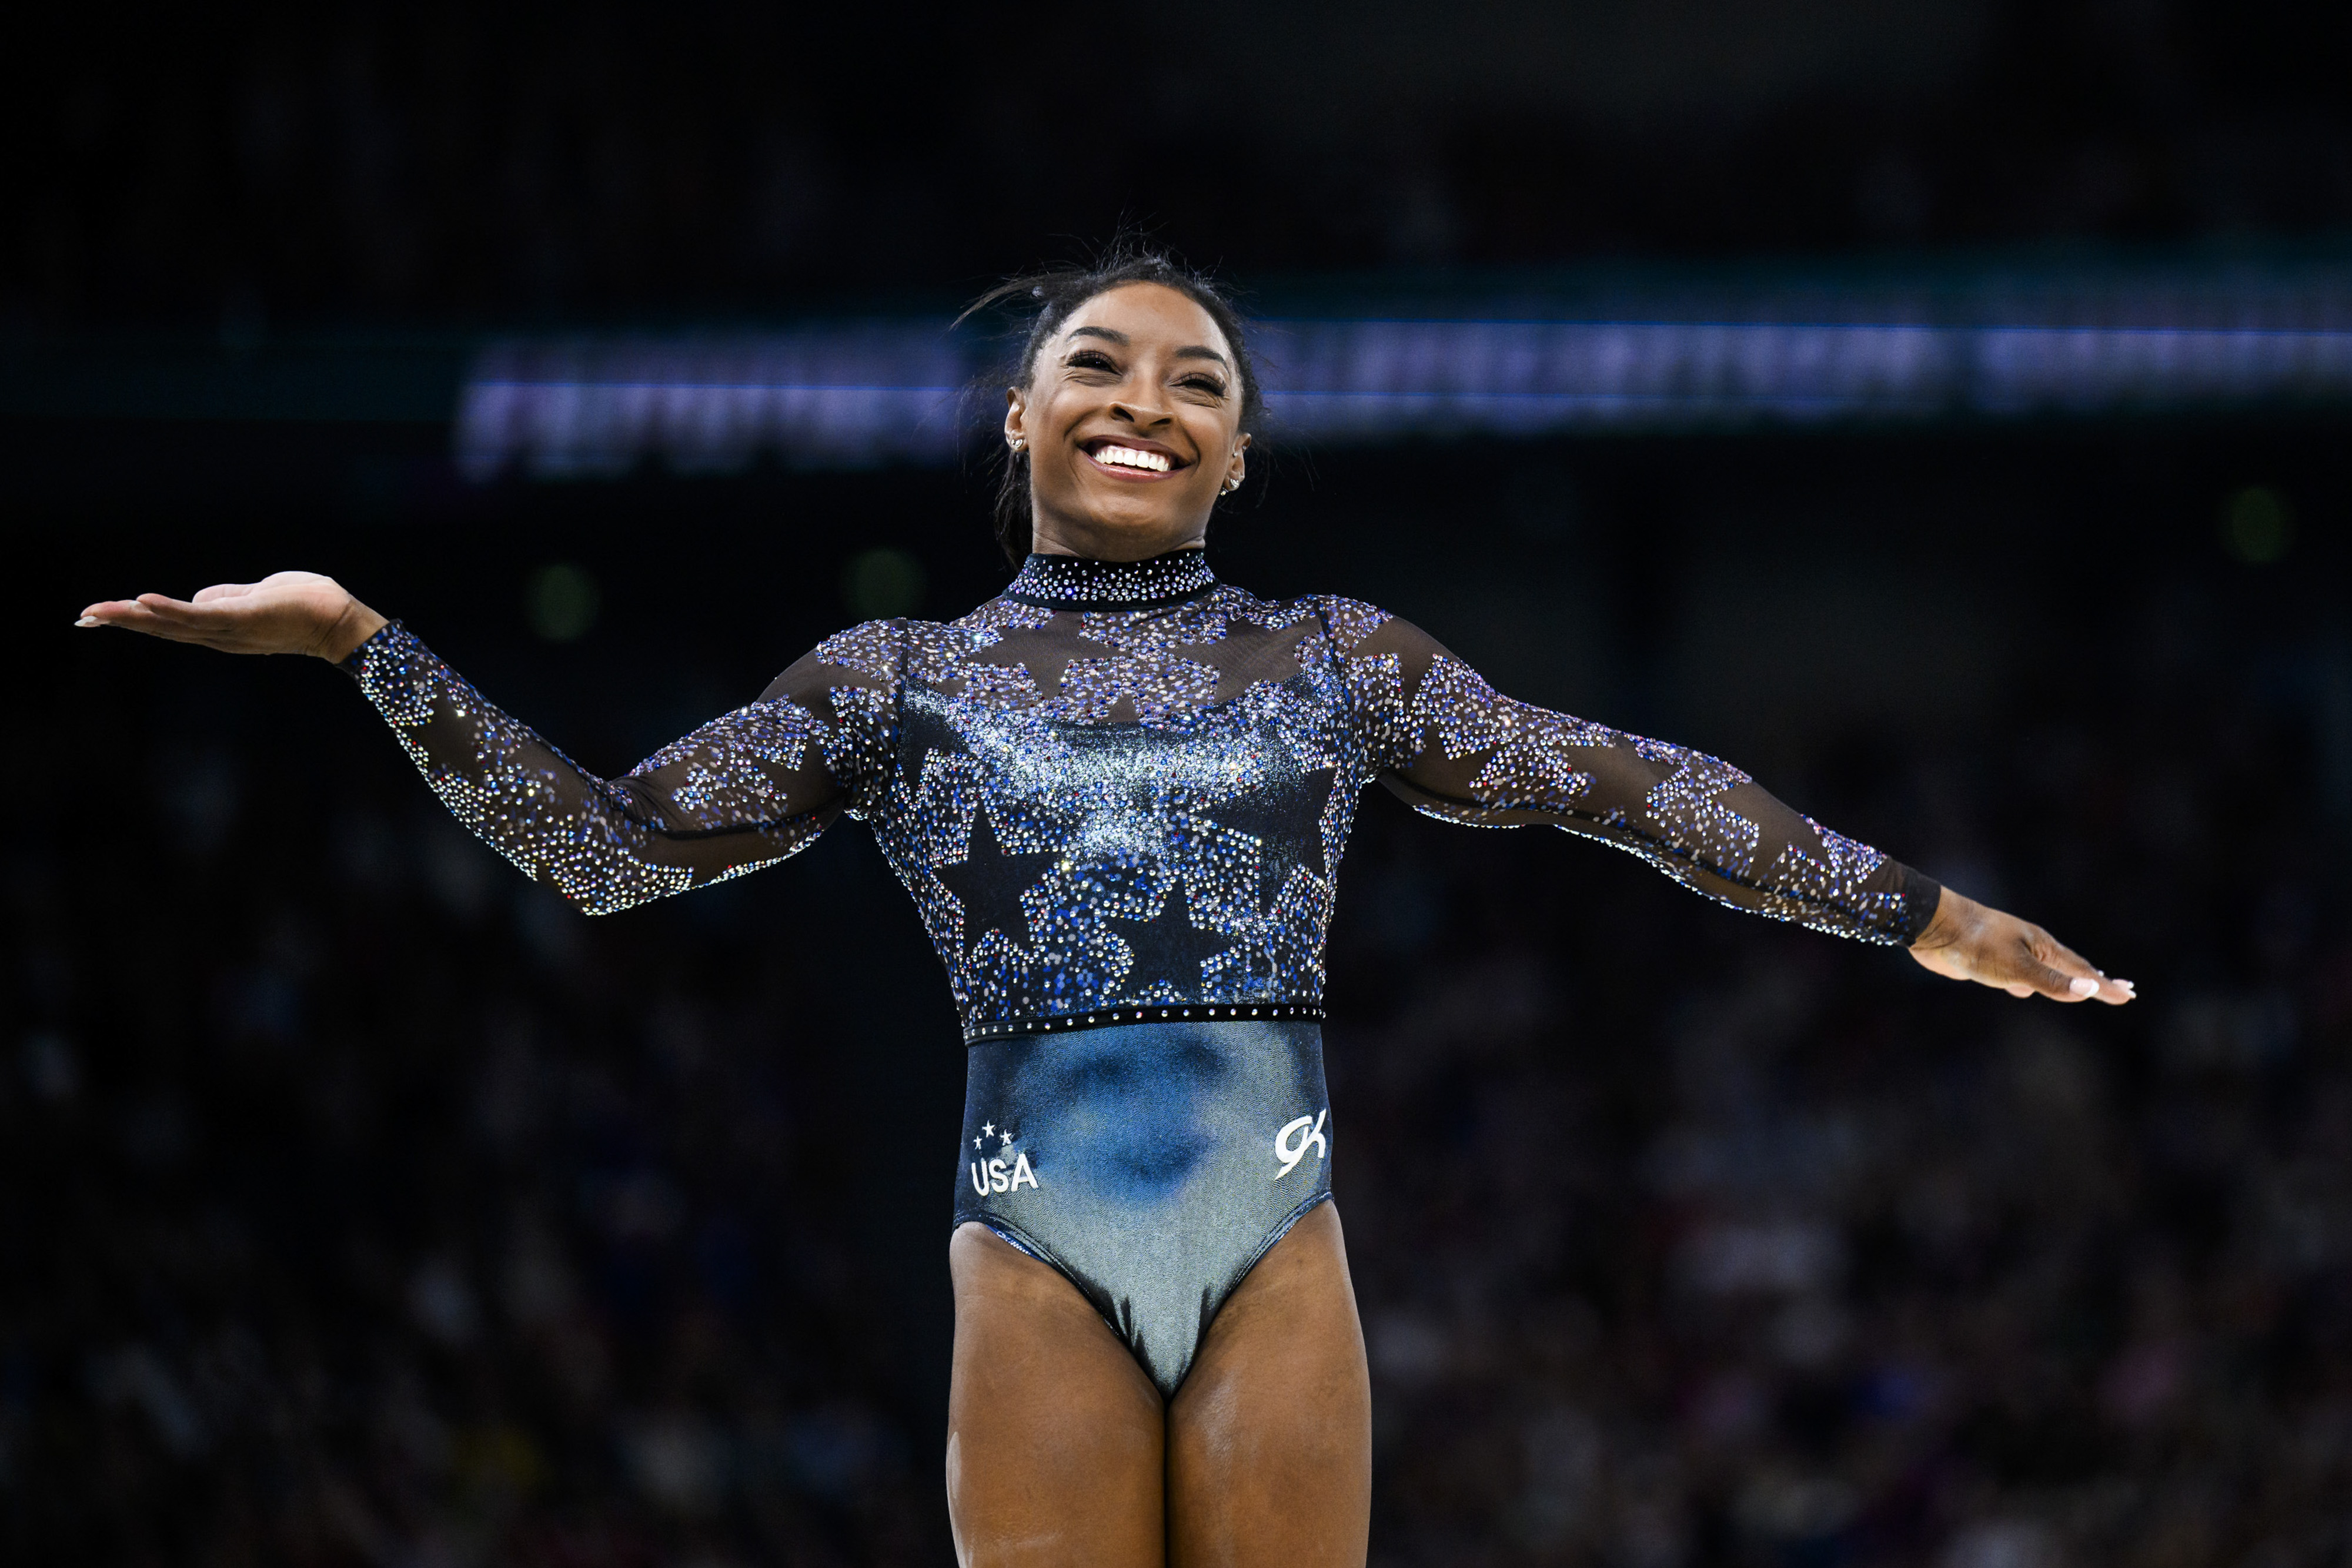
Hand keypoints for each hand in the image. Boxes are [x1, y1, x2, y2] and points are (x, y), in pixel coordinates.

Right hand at [76, 572, 388, 661]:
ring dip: (134, 617)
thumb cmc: (304, 605)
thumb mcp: (255, 597)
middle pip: (162, 628)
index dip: (136, 619)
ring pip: (173, 624)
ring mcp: (229, 629)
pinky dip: (171, 609)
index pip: (170, 624)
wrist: (339, 619)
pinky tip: (143, 602)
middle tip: (84, 616)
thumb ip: (225, 598)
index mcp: (220, 629)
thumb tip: (197, 599)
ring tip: (100, 610)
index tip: (99, 615)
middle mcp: (220, 635)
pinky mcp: (242, 620)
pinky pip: (199, 616)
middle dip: (122, 621)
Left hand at [1909, 887, 2133, 1003]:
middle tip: (2120, 989)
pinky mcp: (1987, 961)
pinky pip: (2017, 975)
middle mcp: (2030, 947)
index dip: (2105, 985)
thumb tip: (2090, 989)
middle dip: (2094, 980)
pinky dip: (2029, 984)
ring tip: (2079, 988)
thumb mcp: (2017, 968)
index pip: (2082, 970)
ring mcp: (2009, 952)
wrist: (1933, 926)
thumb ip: (2051, 982)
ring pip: (2043, 971)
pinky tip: (2022, 991)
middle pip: (2069, 968)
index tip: (2129, 995)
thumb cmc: (1976, 944)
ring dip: (2063, 981)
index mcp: (2042, 946)